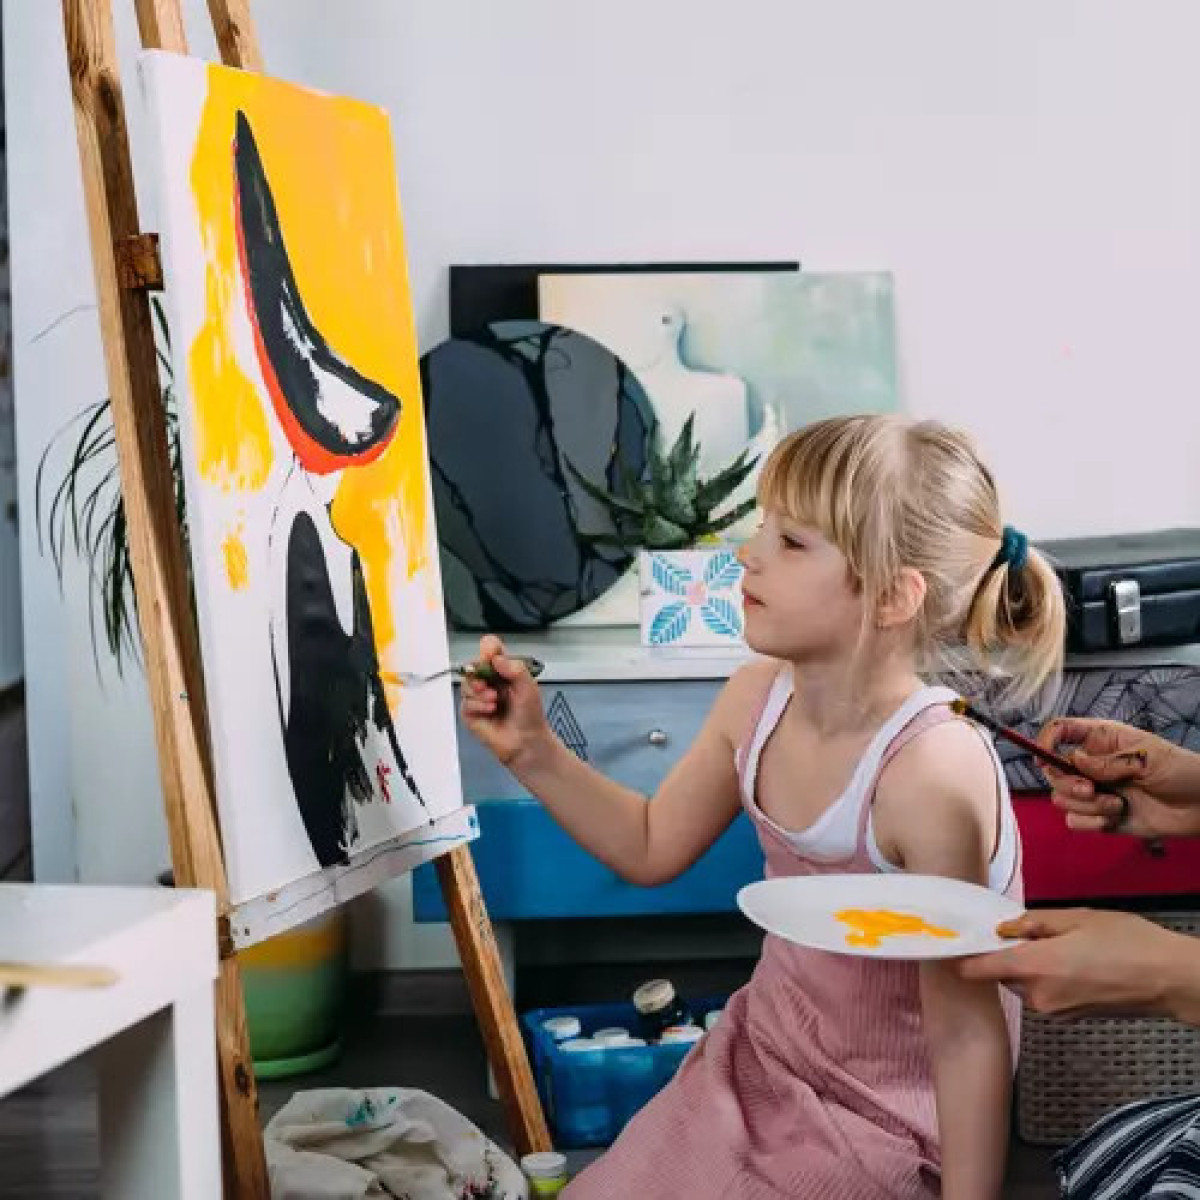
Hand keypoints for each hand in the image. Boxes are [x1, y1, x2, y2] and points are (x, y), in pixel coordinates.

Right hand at [459, 635, 552, 768]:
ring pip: (467, 684)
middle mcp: (489, 682)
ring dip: (480, 692)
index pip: (490, 650)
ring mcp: (478, 697)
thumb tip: (496, 657)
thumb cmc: (530, 716)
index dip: (488, 649)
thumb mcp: (529, 687)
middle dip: (479, 672)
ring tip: (494, 701)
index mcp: (503, 671)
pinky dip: (478, 705)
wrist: (526, 741)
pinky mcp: (470, 713)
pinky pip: (465, 702)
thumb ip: (515, 668)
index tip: (490, 653)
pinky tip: (490, 710)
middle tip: (488, 682)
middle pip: (473, 665)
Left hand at [959, 908, 1194, 1019]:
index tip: (949, 946)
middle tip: (1014, 931)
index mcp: (1035, 968)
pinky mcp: (1071, 1017)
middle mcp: (1039, 995)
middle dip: (1004, 956)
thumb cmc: (1127, 942)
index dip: (962, 958)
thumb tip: (1004, 929)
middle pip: (1003, 976)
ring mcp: (1056, 1011)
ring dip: (1027, 967)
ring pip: (1024, 985)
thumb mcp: (1076, 918)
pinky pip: (1045, 994)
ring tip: (1053, 942)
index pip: (980, 969)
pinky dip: (1046, 978)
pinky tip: (1067, 961)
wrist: (1170, 980)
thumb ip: (1034, 923)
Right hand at [1037, 717, 1199, 838]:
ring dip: (1086, 805)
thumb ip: (1107, 761)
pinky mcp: (1100, 817)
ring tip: (1117, 806)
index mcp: (1101, 740)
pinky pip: (1075, 821)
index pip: (1060, 731)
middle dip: (1068, 783)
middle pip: (1053, 771)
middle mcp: (1092, 765)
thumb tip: (1073, 760)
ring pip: (1061, 798)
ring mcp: (1095, 791)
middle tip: (1092, 790)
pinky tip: (1113, 820)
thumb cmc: (1181, 772)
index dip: (1045, 740)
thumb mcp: (1147, 758)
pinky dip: (1089, 823)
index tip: (1043, 758)